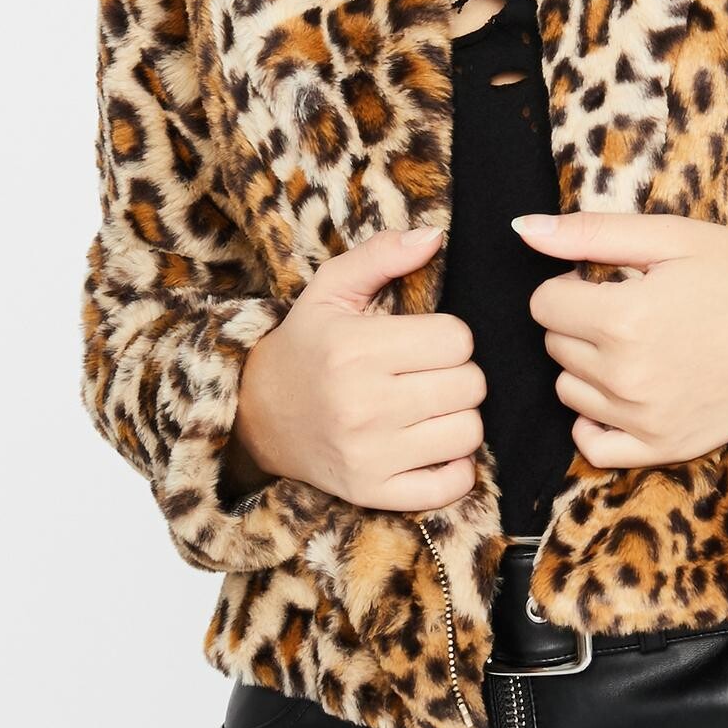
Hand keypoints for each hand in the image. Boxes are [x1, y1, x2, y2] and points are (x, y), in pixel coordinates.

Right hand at [228, 225, 487, 512]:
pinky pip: (450, 486)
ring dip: (459, 416)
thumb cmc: (308, 345)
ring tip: (431, 405)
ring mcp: (369, 455)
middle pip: (470, 385)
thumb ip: (383, 254)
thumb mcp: (332, 288)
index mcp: (356, 349)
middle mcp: (363, 405)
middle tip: (430, 372)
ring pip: (468, 432)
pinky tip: (432, 445)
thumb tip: (435, 235)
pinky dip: (454, 468)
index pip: (458, 340)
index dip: (451, 336)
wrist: (258, 416)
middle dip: (459, 374)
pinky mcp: (372, 492)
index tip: (427, 340)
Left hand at [512, 211, 727, 468]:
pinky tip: (628, 388)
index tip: (607, 278)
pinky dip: (597, 417)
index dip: (570, 284)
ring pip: (570, 391)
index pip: (543, 305)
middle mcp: (627, 378)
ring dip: (589, 364)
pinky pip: (594, 445)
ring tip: (641, 341)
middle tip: (633, 303)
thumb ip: (589, 233)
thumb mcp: (670, 235)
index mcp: (623, 319)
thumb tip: (522, 228)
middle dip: (581, 320)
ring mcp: (646, 421)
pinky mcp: (667, 450)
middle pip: (555, 346)